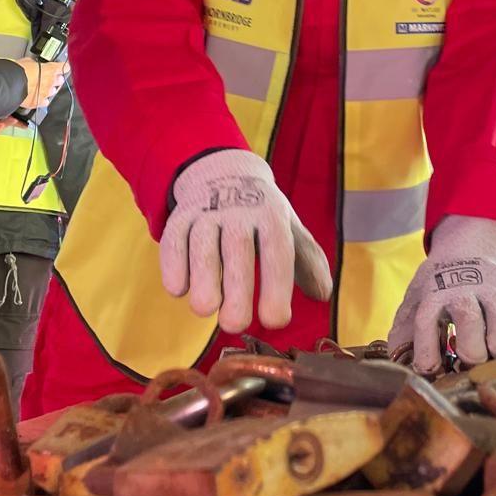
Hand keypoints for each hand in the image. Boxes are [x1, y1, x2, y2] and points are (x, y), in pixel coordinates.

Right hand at [14, 58, 65, 110]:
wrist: (10, 84)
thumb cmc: (17, 71)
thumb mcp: (27, 61)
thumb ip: (35, 64)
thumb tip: (33, 65)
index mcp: (50, 70)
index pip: (64, 67)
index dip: (65, 67)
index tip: (65, 67)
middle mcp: (50, 82)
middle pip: (60, 81)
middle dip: (56, 79)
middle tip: (50, 78)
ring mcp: (45, 93)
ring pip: (52, 92)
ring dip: (49, 89)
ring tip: (41, 87)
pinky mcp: (38, 102)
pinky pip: (44, 102)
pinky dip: (42, 100)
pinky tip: (38, 98)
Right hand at [160, 150, 332, 332]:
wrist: (224, 171)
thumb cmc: (262, 213)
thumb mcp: (289, 229)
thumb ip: (308, 261)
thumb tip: (322, 294)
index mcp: (272, 214)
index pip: (277, 251)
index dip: (277, 287)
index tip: (275, 321)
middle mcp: (240, 209)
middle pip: (238, 250)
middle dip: (236, 290)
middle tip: (235, 324)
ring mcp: (207, 211)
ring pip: (202, 245)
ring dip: (202, 279)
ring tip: (205, 310)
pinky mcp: (180, 216)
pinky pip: (173, 240)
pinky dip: (173, 265)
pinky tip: (178, 289)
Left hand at [388, 215, 495, 374]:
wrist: (466, 247)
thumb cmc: (438, 284)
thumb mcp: (416, 299)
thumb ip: (406, 329)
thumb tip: (397, 357)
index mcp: (433, 295)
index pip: (426, 322)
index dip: (427, 351)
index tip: (431, 371)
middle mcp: (462, 290)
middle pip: (469, 326)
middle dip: (471, 352)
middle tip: (471, 363)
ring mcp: (491, 287)